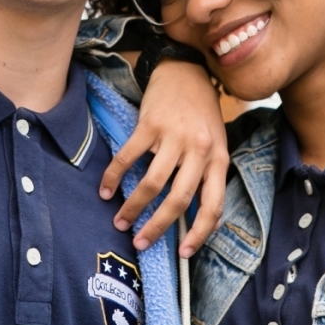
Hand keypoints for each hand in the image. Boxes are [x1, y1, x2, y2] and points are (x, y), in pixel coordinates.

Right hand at [99, 59, 228, 257]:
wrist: (186, 71)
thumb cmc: (201, 114)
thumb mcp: (215, 144)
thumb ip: (207, 176)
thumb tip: (196, 219)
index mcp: (219, 159)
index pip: (213, 205)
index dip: (199, 233)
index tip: (183, 253)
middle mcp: (200, 150)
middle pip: (178, 198)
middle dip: (157, 226)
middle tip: (140, 243)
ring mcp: (174, 136)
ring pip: (152, 182)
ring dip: (133, 206)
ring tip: (119, 219)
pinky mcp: (150, 124)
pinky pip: (129, 157)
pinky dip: (114, 175)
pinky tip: (104, 189)